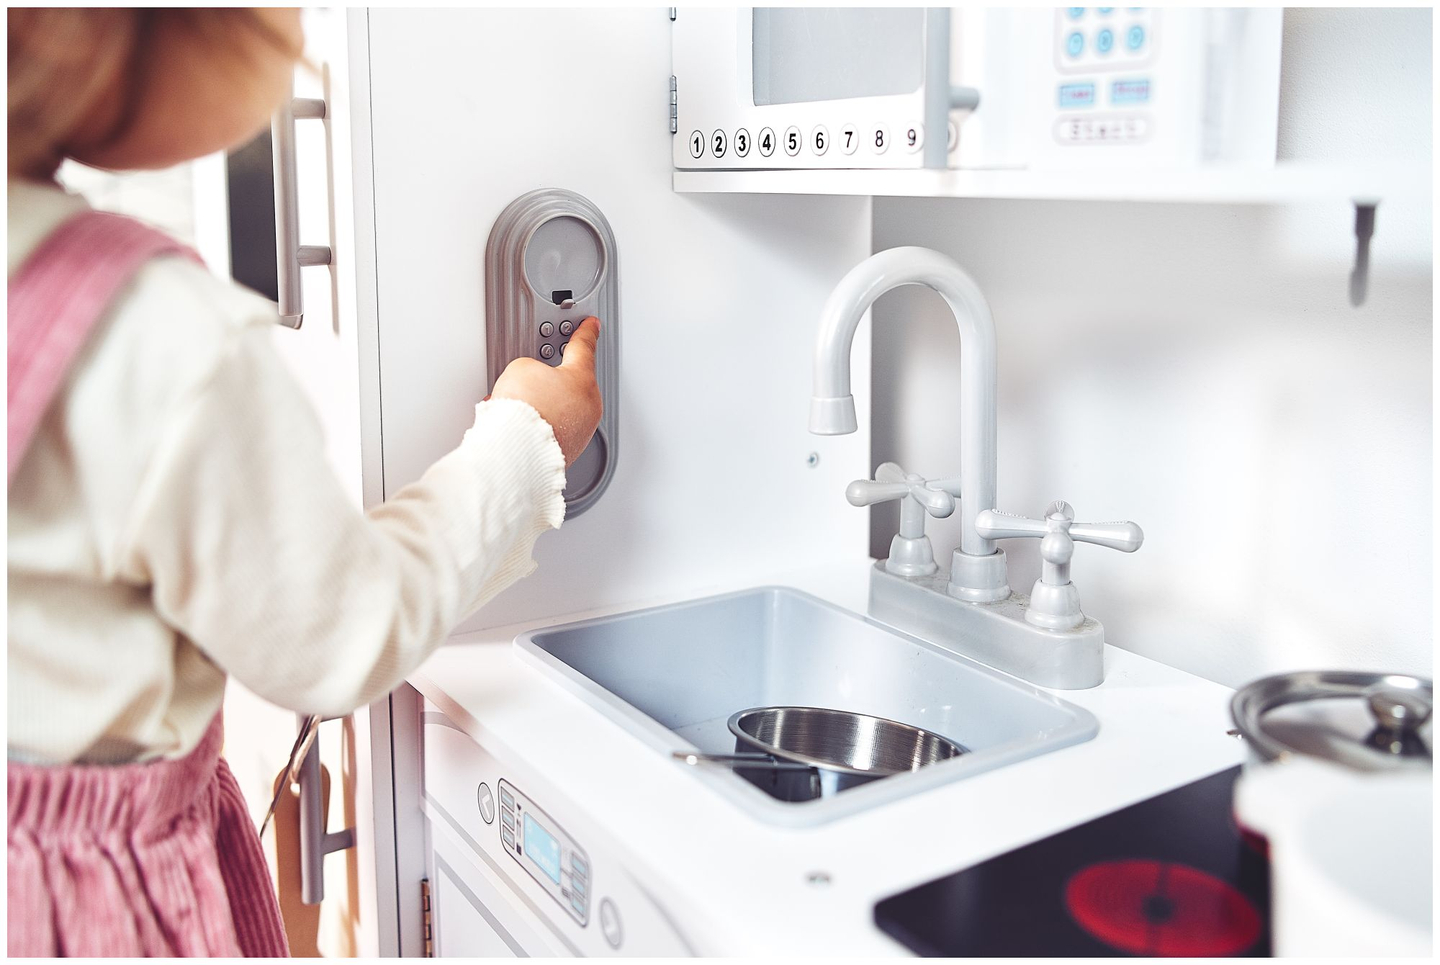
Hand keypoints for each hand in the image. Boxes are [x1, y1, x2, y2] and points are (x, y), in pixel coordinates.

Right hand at [489, 317, 602, 465]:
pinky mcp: (567, 450)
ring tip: (516, 407)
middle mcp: (588, 406)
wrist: (516, 454)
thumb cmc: (523, 413)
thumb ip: (531, 365)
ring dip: (539, 404)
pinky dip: (537, 424)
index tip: (591, 326)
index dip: (585, 332)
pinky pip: (551, 428)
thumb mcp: (520, 368)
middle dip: (548, 378)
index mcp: (583, 379)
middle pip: (569, 381)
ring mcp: (580, 431)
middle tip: (525, 378)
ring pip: (559, 407)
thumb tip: (529, 380)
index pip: (584, 347)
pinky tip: (519, 424)